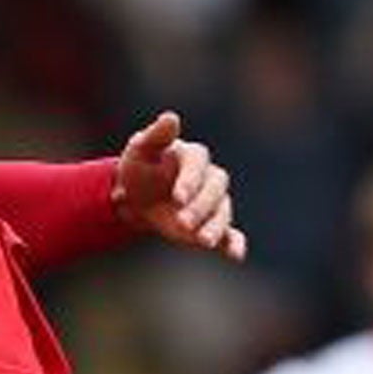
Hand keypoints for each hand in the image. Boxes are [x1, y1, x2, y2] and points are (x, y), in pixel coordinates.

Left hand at [111, 111, 246, 259]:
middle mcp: (209, 179)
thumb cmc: (139, 168)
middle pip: (214, 191)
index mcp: (193, 157)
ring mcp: (213, 203)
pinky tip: (235, 255)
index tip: (177, 197)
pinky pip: (230, 235)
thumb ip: (156, 136)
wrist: (137, 198)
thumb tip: (171, 117)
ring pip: (222, 213)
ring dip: (215, 227)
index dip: (190, 181)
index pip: (198, 166)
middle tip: (182, 222)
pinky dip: (234, 244)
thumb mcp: (141, 150)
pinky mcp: (212, 225)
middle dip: (200, 207)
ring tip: (202, 242)